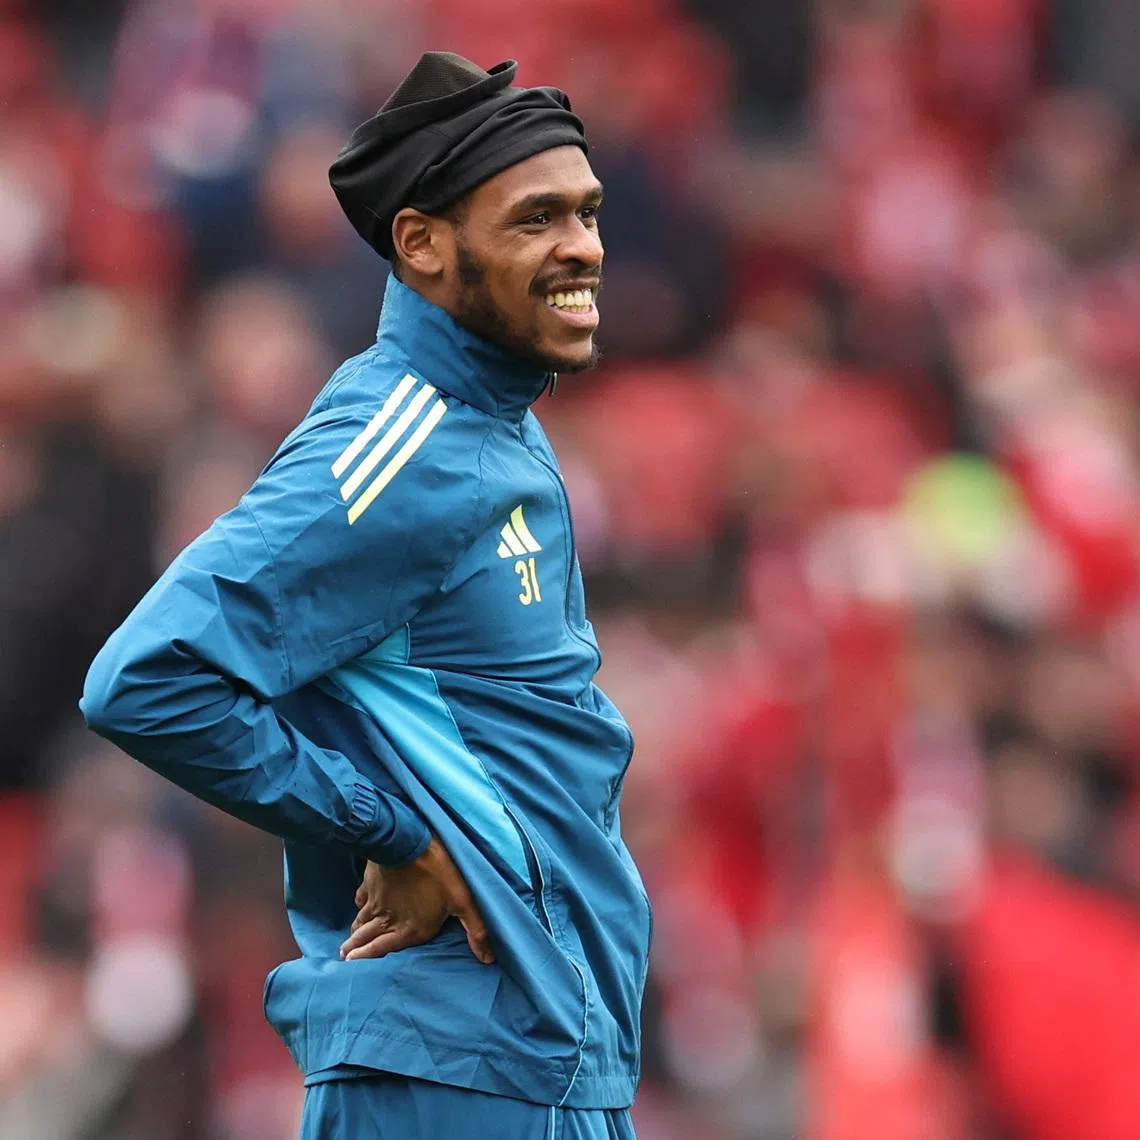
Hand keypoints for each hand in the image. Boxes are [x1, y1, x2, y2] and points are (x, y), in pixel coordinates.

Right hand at [340, 836, 494, 964]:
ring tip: (348, 943)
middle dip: (355, 950)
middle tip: (345, 957)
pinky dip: (359, 905)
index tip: (353, 966)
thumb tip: (488, 958)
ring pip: (360, 921)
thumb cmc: (439, 870)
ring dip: (354, 933)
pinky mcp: (371, 882)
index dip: (366, 960)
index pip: (382, 951)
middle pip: (365, 939)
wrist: (408, 839)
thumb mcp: (464, 900)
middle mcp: (388, 919)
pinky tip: (359, 905)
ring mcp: (376, 900)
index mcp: (409, 929)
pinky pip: (360, 898)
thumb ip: (476, 930)